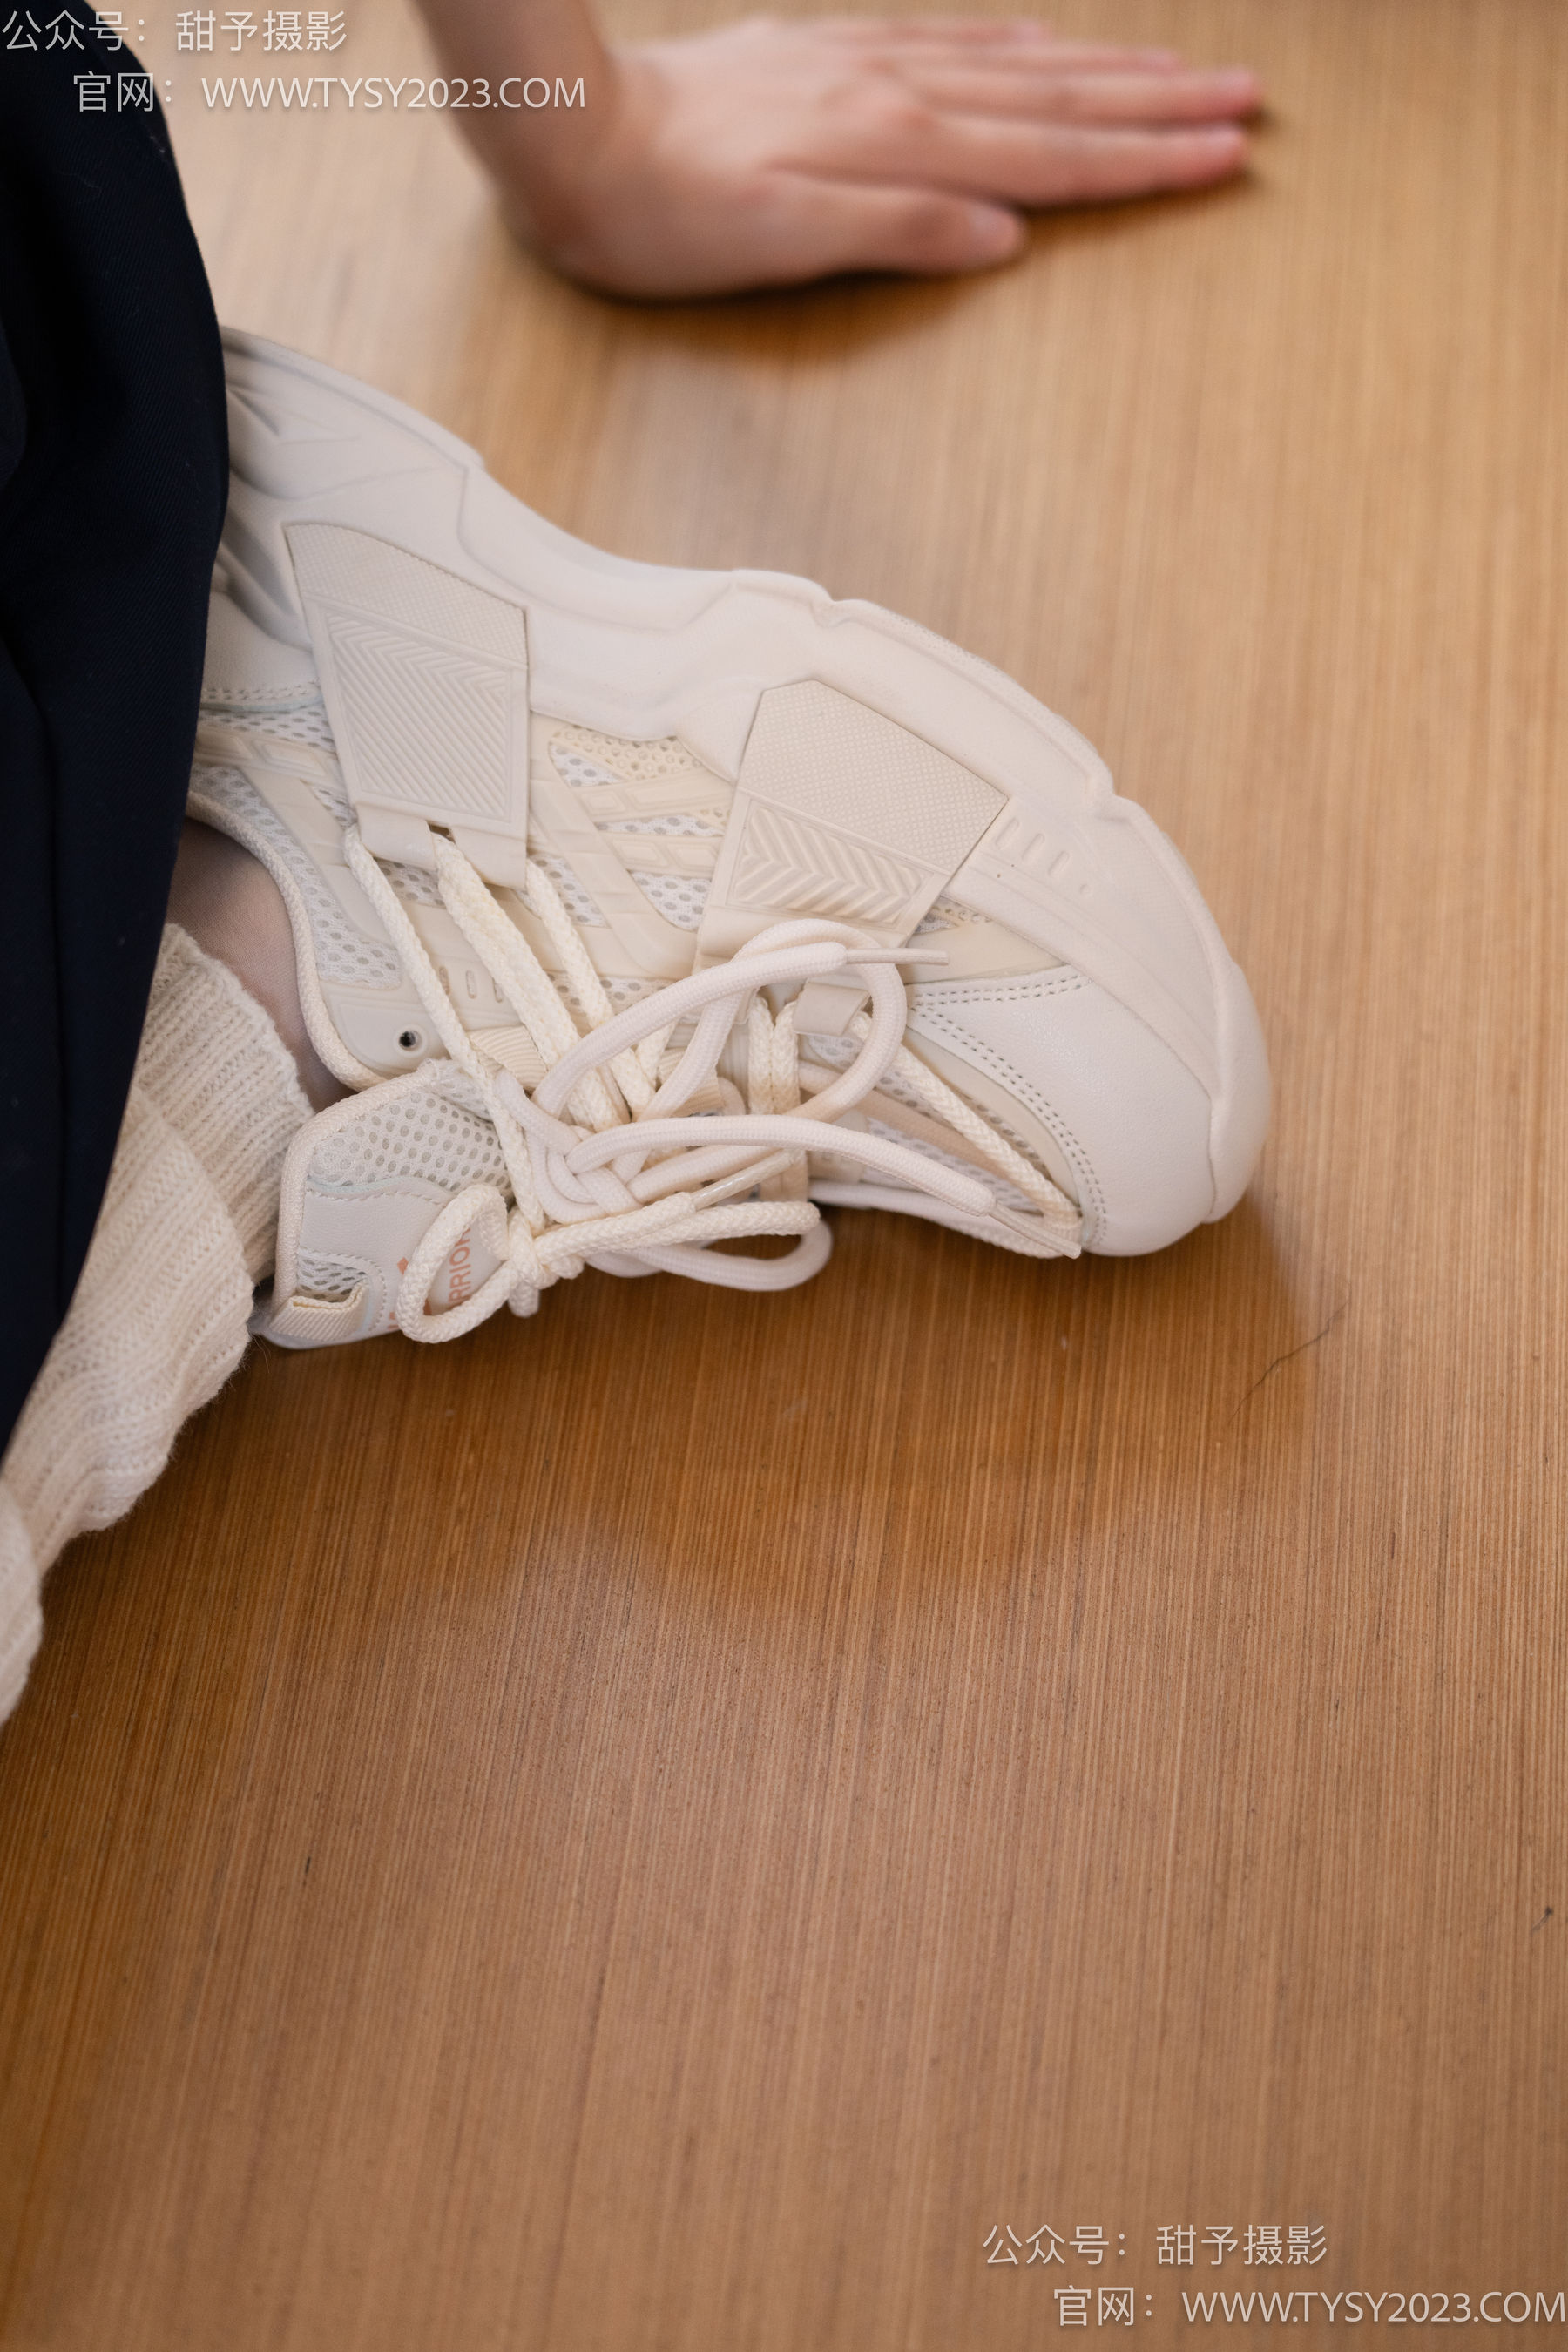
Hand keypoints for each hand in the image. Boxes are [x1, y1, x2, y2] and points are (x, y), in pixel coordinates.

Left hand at [483, 15, 1261, 297]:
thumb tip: (1000, 238)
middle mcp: (897, 96)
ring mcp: (870, 67)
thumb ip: (898, 235)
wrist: (577, 137)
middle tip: (1243, 105)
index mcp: (897, 150)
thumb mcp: (781, 246)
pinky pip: (959, 42)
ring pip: (1020, 66)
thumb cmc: (666, 215)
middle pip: (1057, 104)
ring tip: (1185, 70)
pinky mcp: (834, 56)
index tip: (1221, 159)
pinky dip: (1024, 45)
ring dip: (1109, 72)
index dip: (1143, 164)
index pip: (1050, 161)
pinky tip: (1051, 47)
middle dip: (1158, 107)